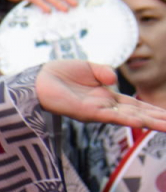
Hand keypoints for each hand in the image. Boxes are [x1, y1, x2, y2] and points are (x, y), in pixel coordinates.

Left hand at [35, 60, 165, 130]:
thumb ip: (104, 72)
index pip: (136, 106)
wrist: (38, 79)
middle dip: (158, 120)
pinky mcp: (86, 111)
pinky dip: (126, 118)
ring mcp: (97, 111)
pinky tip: (140, 122)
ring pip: (128, 117)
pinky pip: (109, 115)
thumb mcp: (88, 69)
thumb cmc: (60, 74)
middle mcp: (105, 107)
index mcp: (107, 98)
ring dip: (148, 122)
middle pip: (138, 114)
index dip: (153, 111)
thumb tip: (114, 80)